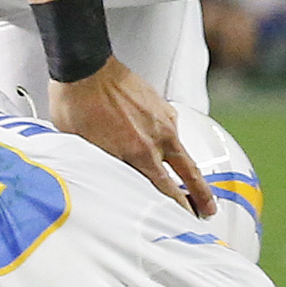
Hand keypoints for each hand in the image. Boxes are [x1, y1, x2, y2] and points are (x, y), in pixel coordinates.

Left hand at [50, 57, 212, 216]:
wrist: (85, 67)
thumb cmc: (77, 105)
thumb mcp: (83, 147)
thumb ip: (102, 165)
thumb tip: (102, 181)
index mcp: (139, 153)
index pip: (167, 190)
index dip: (179, 208)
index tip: (185, 219)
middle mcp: (157, 138)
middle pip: (189, 174)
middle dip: (201, 196)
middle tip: (208, 211)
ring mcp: (163, 120)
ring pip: (182, 152)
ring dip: (190, 170)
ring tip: (195, 183)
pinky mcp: (161, 105)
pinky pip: (171, 130)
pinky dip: (171, 142)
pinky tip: (166, 147)